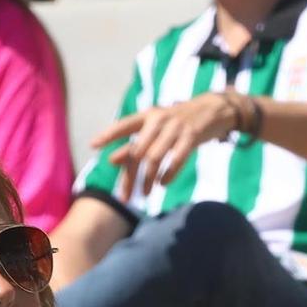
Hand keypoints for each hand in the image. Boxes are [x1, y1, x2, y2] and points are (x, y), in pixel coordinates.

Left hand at [93, 92, 241, 201]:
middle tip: (124, 197)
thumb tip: (111, 160)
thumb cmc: (178, 122)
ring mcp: (176, 127)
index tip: (93, 145)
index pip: (124, 125)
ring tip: (144, 194)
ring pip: (154, 158)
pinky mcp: (192, 136)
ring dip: (147, 179)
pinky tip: (163, 184)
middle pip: (138, 151)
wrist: (213, 109)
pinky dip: (168, 174)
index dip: (109, 134)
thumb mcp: (156, 128)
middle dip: (129, 177)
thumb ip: (136, 143)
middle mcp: (159, 119)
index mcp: (148, 115)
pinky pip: (176, 159)